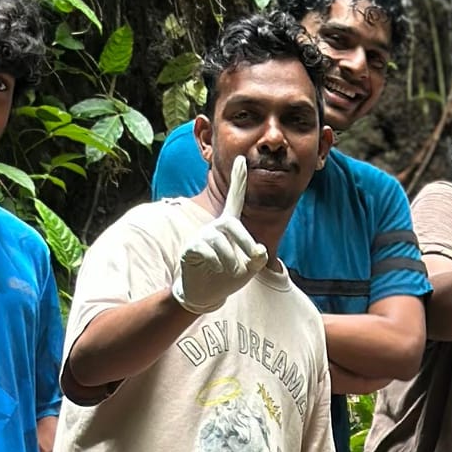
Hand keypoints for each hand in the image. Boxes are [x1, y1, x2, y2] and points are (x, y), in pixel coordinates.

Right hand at [173, 157, 267, 314]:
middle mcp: (215, 227)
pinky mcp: (191, 248)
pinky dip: (218, 265)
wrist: (205, 293)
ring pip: (221, 244)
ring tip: (230, 271)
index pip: (234, 199)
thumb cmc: (227, 277)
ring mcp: (201, 236)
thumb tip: (260, 250)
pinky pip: (208, 253)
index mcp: (230, 226)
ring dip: (233, 261)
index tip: (242, 158)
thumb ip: (259, 259)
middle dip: (246, 242)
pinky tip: (214, 269)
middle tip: (254, 257)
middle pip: (232, 224)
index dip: (238, 180)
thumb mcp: (249, 270)